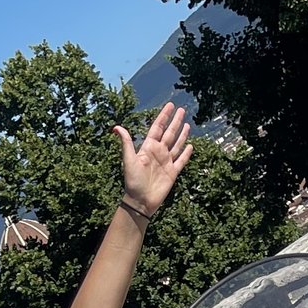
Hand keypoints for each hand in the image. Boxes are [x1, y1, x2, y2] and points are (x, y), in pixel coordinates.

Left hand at [114, 103, 192, 219]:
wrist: (141, 201)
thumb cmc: (132, 181)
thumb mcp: (129, 160)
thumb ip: (126, 143)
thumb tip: (116, 127)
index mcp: (148, 147)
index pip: (158, 127)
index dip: (164, 116)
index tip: (170, 105)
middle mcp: (158, 153)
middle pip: (169, 133)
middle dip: (175, 121)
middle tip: (182, 109)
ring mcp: (166, 162)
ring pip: (176, 145)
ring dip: (182, 135)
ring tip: (187, 124)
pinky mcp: (172, 173)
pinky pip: (181, 161)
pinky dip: (186, 154)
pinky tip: (190, 146)